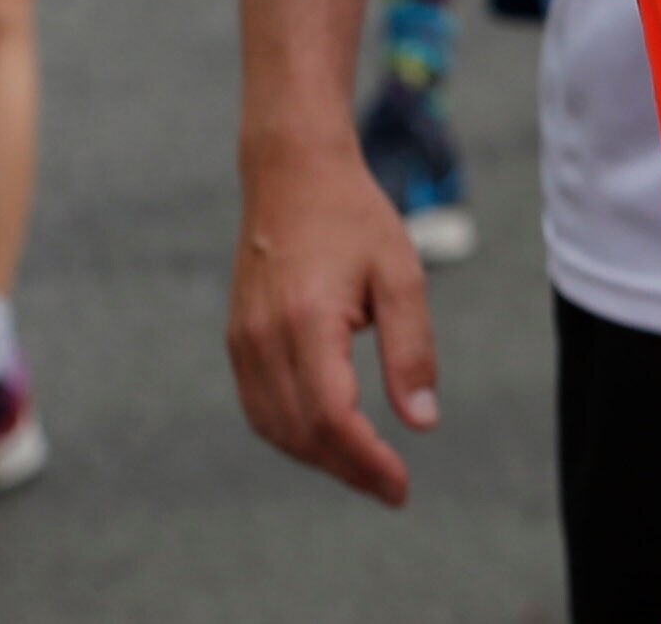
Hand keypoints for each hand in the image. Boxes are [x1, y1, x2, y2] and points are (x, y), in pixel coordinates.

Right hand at [230, 126, 440, 501]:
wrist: (292, 173)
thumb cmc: (353, 217)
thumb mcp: (401, 274)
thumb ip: (412, 350)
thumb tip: (422, 422)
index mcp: (307, 319)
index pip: (330, 417)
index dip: (365, 461)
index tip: (400, 485)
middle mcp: (264, 336)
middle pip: (302, 433)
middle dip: (349, 470)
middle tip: (392, 487)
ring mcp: (243, 340)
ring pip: (275, 428)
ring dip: (320, 458)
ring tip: (366, 467)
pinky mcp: (238, 339)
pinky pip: (260, 407)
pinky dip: (293, 434)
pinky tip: (328, 437)